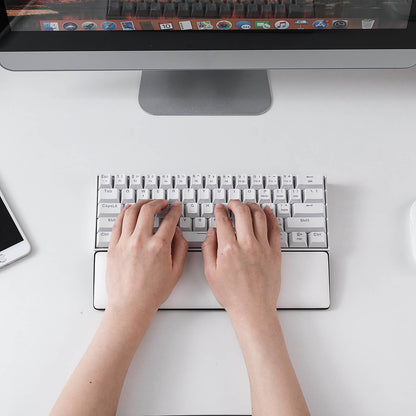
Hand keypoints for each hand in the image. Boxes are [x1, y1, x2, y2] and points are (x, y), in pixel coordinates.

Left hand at [105, 200, 187, 320]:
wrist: (131, 305)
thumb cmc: (152, 292)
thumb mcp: (176, 271)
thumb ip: (180, 248)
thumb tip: (178, 232)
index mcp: (159, 247)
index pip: (169, 219)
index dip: (175, 210)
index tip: (176, 207)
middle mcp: (141, 241)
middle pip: (149, 209)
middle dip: (158, 202)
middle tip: (162, 203)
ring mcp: (125, 243)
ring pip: (131, 212)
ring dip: (141, 204)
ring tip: (147, 204)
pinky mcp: (113, 247)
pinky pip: (118, 223)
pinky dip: (124, 213)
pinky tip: (129, 210)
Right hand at [202, 201, 280, 316]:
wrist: (253, 309)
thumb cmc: (232, 295)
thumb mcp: (211, 273)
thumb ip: (209, 249)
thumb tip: (212, 232)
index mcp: (229, 249)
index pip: (223, 220)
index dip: (220, 210)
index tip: (219, 209)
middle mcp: (247, 245)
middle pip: (242, 212)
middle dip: (235, 203)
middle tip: (232, 204)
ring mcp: (263, 247)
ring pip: (259, 216)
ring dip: (252, 206)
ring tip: (247, 206)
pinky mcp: (274, 252)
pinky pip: (274, 228)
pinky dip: (270, 216)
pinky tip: (266, 211)